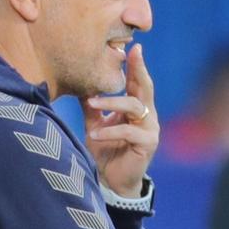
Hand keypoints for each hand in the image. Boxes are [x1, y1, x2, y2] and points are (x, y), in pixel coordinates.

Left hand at [85, 42, 158, 197]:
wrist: (112, 181)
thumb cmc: (105, 151)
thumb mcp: (95, 123)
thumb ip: (91, 106)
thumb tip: (79, 84)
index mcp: (136, 109)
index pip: (138, 83)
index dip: (136, 65)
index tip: (133, 47)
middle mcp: (147, 116)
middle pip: (145, 88)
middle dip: (138, 69)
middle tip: (130, 53)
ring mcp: (150, 129)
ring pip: (134, 106)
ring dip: (111, 102)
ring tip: (92, 103)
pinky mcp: (147, 144)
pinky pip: (128, 131)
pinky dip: (109, 131)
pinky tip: (94, 135)